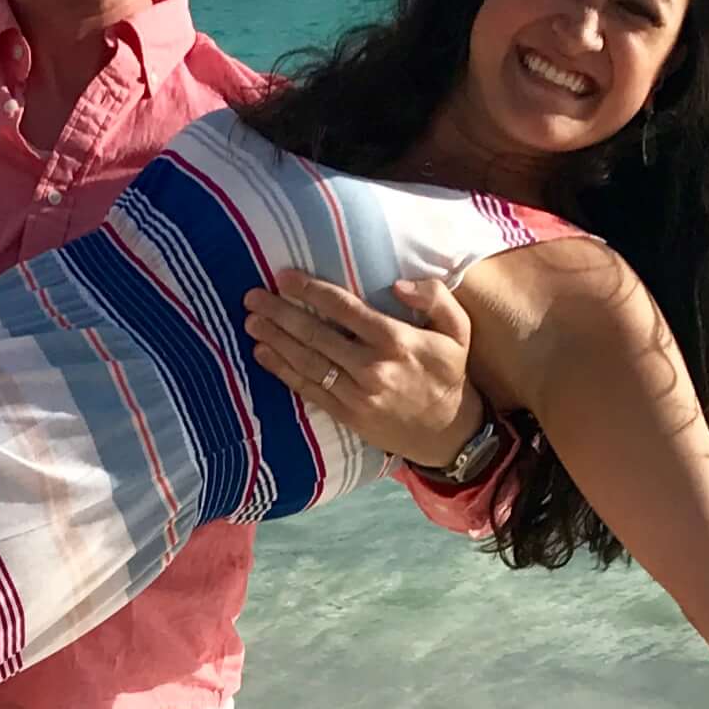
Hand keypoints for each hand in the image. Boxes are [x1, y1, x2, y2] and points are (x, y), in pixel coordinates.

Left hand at [243, 272, 484, 468]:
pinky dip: (282, 371)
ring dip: (275, 340)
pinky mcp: (347, 414)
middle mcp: (372, 367)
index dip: (310, 291)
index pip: (344, 309)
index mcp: (396, 340)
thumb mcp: (457, 329)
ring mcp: (357, 394)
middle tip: (252, 296)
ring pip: (307, 362)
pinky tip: (262, 354)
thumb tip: (398, 284)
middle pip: (316, 334)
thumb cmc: (448, 372)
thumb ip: (435, 297)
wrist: (448, 431)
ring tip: (251, 322)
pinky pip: (309, 389)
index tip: (284, 277)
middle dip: (280, 313)